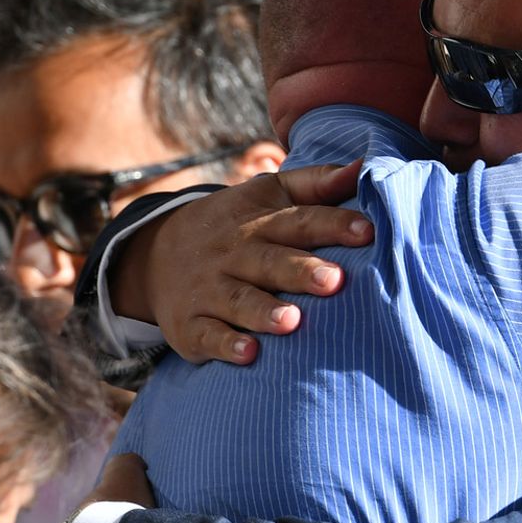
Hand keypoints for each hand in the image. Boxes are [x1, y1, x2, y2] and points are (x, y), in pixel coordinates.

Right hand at [110, 161, 373, 363]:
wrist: (154, 255)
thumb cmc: (237, 227)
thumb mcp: (268, 196)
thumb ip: (317, 184)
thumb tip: (364, 168)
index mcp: (260, 221)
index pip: (300, 220)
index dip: (333, 224)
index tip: (367, 231)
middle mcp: (235, 254)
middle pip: (270, 261)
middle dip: (301, 271)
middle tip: (334, 281)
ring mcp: (210, 290)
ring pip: (239, 300)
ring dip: (264, 312)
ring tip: (291, 322)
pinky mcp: (191, 325)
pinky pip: (208, 335)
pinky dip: (226, 345)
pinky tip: (249, 355)